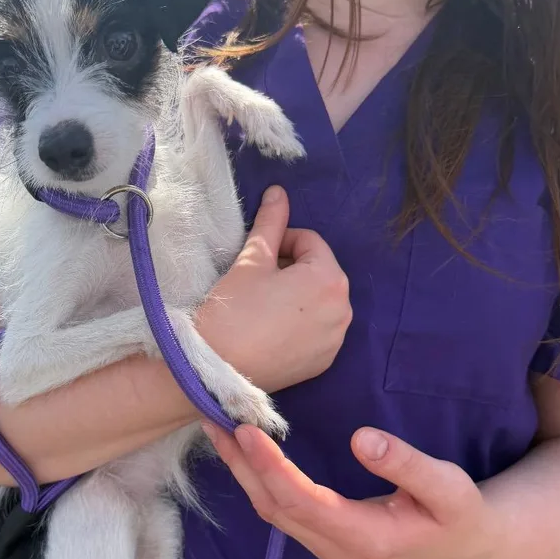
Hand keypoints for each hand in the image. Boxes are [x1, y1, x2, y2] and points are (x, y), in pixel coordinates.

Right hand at [197, 186, 351, 393]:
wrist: (215, 368)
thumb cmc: (234, 309)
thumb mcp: (251, 260)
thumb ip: (270, 223)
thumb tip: (279, 190)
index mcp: (330, 278)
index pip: (309, 242)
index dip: (280, 242)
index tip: (255, 257)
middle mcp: (344, 309)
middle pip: (318, 272)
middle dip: (291, 269)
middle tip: (257, 280)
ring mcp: (335, 340)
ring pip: (319, 302)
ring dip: (297, 295)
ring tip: (263, 305)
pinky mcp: (323, 363)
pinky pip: (318, 330)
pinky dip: (300, 323)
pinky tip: (271, 329)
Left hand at [202, 423, 503, 558]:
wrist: (465, 543)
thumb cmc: (458, 512)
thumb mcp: (447, 487)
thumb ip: (407, 464)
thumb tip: (361, 438)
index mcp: (363, 537)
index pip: (300, 501)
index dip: (269, 466)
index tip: (246, 429)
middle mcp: (334, 547)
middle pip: (272, 506)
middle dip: (240, 463)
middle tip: (213, 417)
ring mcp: (325, 544)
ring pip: (269, 508)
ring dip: (241, 469)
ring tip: (217, 427)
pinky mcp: (322, 533)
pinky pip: (278, 506)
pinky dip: (255, 476)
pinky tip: (244, 449)